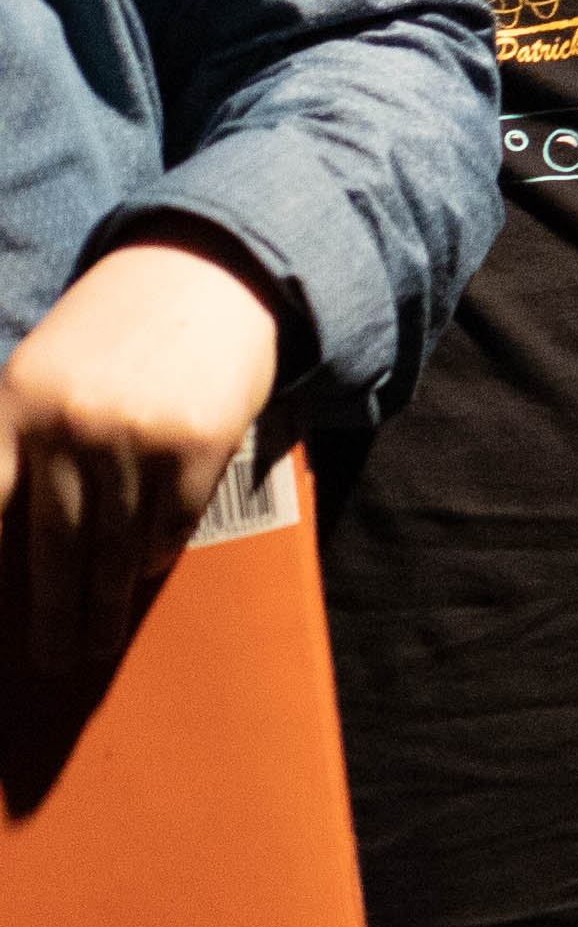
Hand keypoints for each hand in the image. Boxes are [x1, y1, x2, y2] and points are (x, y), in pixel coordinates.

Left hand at [1, 240, 284, 722]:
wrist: (208, 268)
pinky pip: (171, 523)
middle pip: (52, 549)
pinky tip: (147, 570)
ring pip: (115, 548)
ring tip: (96, 638)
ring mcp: (137, 435)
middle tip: (54, 659)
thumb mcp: (40, 375)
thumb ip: (18, 447)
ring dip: (106, 602)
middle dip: (52, 616)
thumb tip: (11, 546)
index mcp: (16, 406)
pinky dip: (157, 554)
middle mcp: (70, 424)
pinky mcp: (199, 442)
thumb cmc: (111, 332)